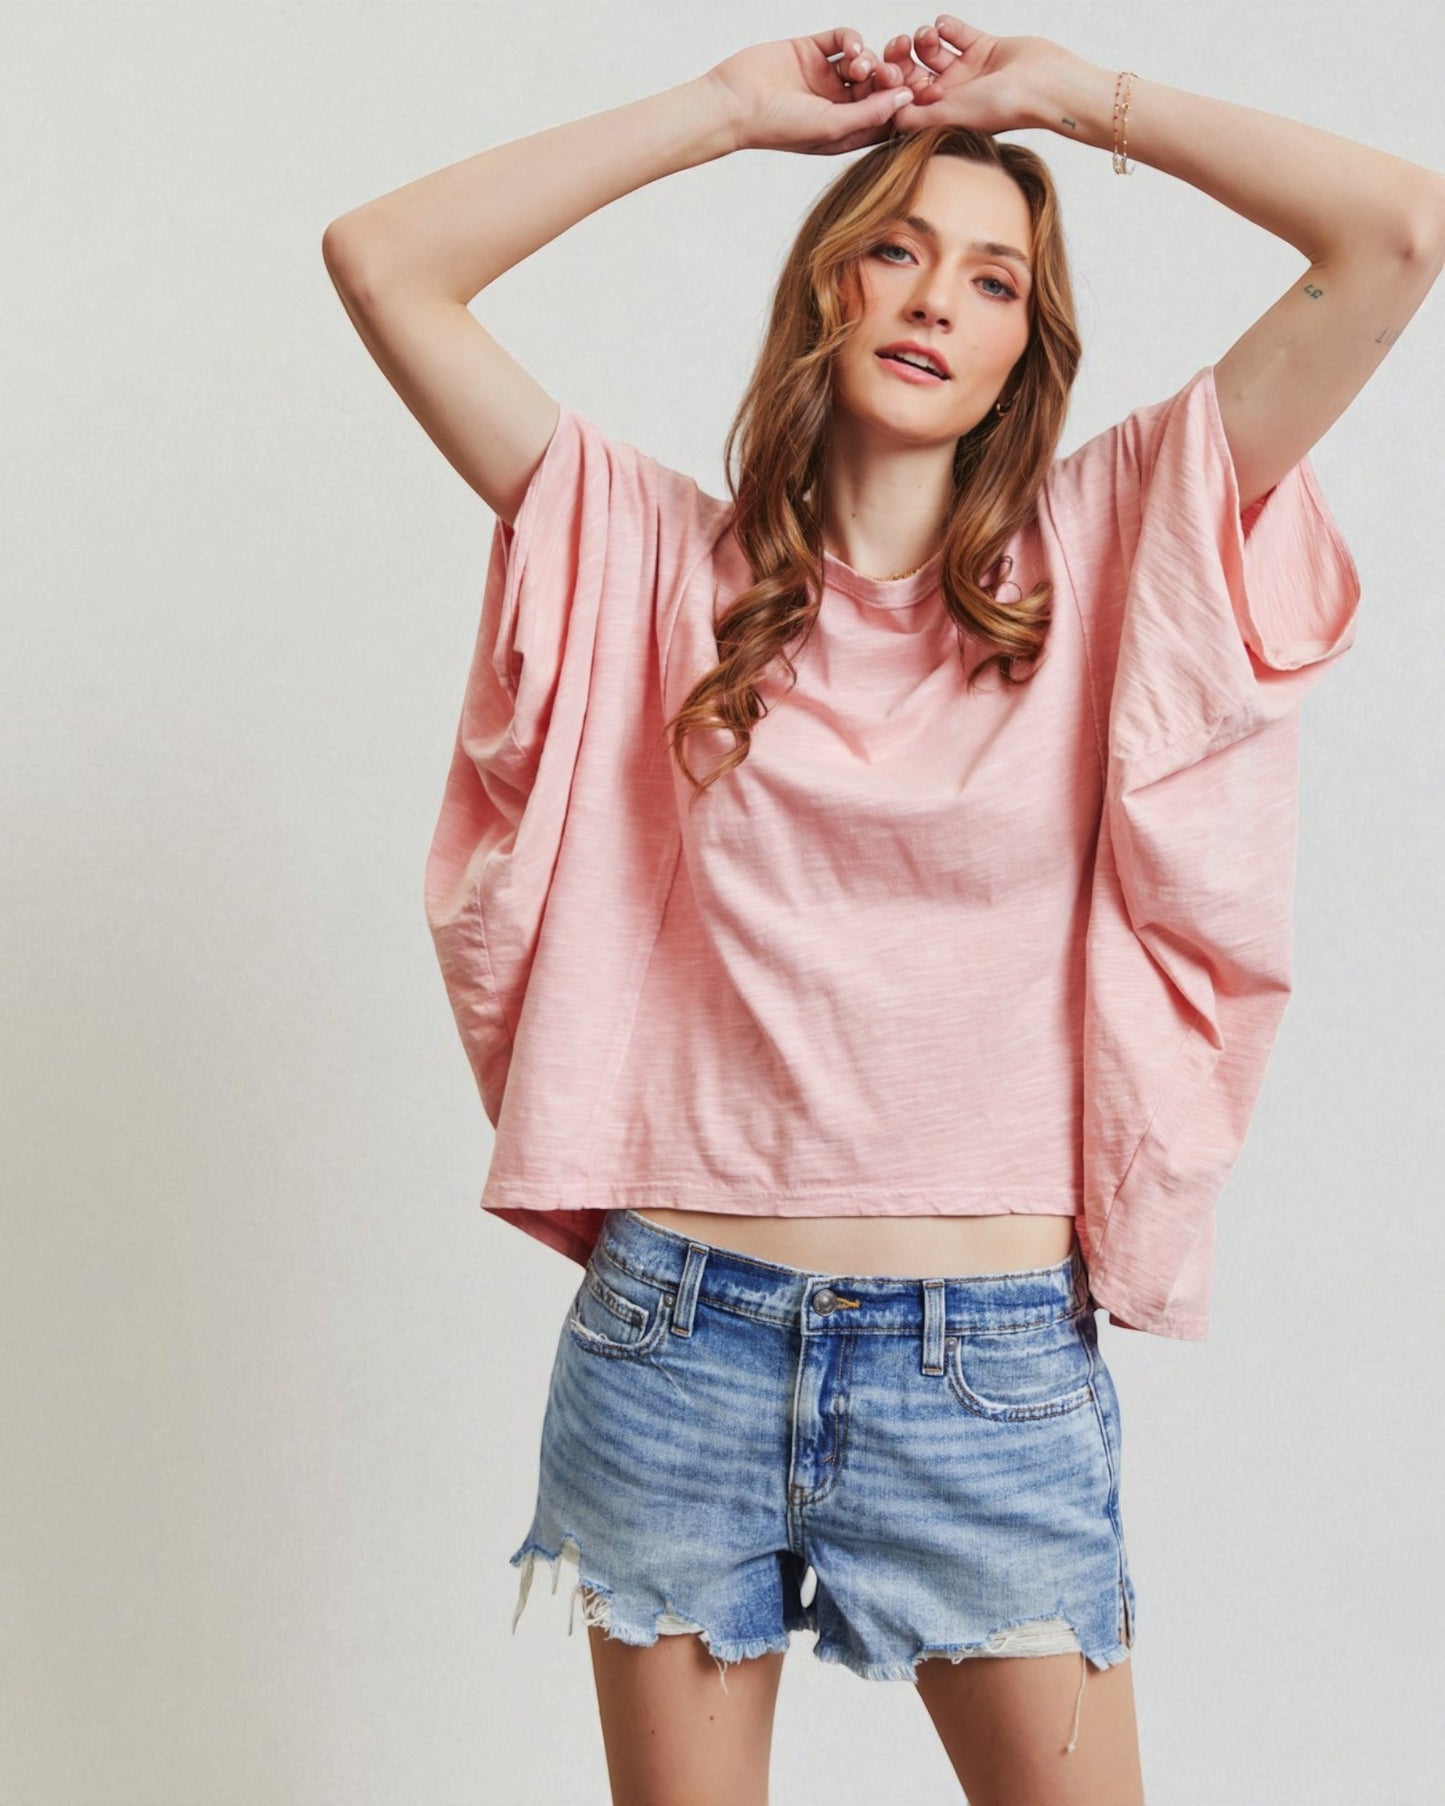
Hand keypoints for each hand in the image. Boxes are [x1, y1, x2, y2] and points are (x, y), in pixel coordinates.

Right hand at [703, 26, 930, 155]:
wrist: (736, 103)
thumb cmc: (779, 127)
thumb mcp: (832, 127)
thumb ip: (872, 113)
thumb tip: (907, 99)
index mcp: (845, 131)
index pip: (886, 117)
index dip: (906, 105)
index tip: (923, 93)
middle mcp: (838, 105)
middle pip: (880, 87)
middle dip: (891, 78)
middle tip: (893, 73)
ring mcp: (826, 77)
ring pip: (865, 61)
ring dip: (870, 59)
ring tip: (860, 65)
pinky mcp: (812, 50)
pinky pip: (843, 39)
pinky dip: (852, 40)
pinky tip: (849, 49)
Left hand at [888, 17, 1064, 135]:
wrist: (1041, 84)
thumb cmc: (999, 107)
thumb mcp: (947, 116)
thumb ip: (912, 118)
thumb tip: (884, 118)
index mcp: (940, 115)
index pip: (905, 98)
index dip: (891, 84)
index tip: (884, 71)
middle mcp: (951, 95)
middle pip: (915, 72)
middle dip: (903, 57)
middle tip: (900, 45)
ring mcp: (966, 71)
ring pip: (932, 50)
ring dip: (924, 39)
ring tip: (929, 35)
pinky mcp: (983, 48)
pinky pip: (956, 32)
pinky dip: (946, 26)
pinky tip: (945, 27)